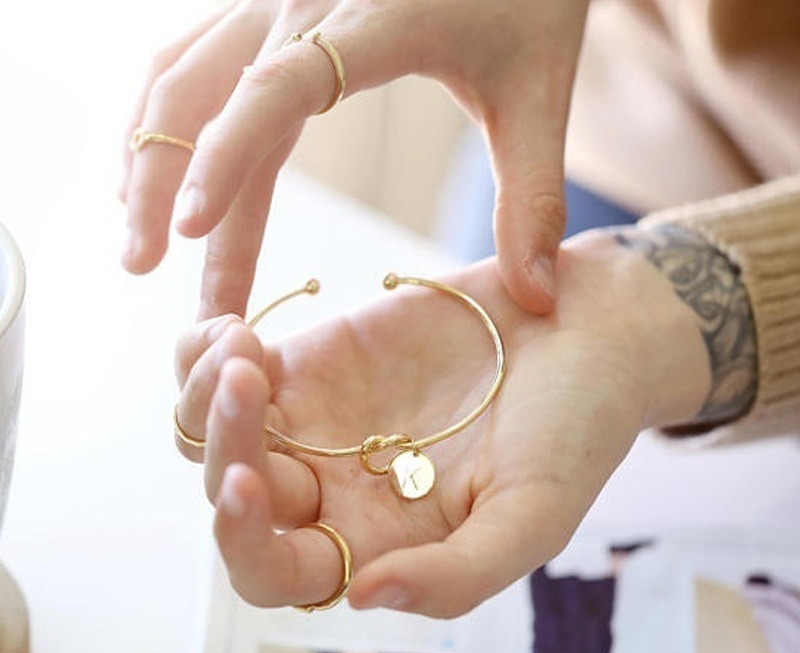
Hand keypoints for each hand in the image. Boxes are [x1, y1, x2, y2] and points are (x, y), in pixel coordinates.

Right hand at [121, 0, 590, 317]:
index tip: (189, 231)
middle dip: (162, 184)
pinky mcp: (268, 10)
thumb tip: (538, 299)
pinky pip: (190, 58)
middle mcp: (304, 3)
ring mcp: (274, 0)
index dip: (227, 157)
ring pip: (179, 74)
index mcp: (373, 23)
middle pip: (203, 92)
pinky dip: (161, 118)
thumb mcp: (537, 94)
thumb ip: (532, 197)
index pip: (277, 91)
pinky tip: (150, 170)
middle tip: (141, 269)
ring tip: (134, 236)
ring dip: (146, 152)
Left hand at [174, 229, 710, 616]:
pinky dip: (206, 351)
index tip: (245, 481)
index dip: (245, 542)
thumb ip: (459, 575)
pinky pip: (228, 367)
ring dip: (205, 395)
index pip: (275, 572)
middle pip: (232, 492)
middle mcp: (333, 492)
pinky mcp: (314, 362)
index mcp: (376, 546)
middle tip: (249, 377)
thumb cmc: (572, 433)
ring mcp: (316, 426)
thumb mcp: (533, 516)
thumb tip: (365, 597)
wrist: (585, 335)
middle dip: (224, 443)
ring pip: (211, 432)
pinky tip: (227, 327)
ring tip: (239, 344)